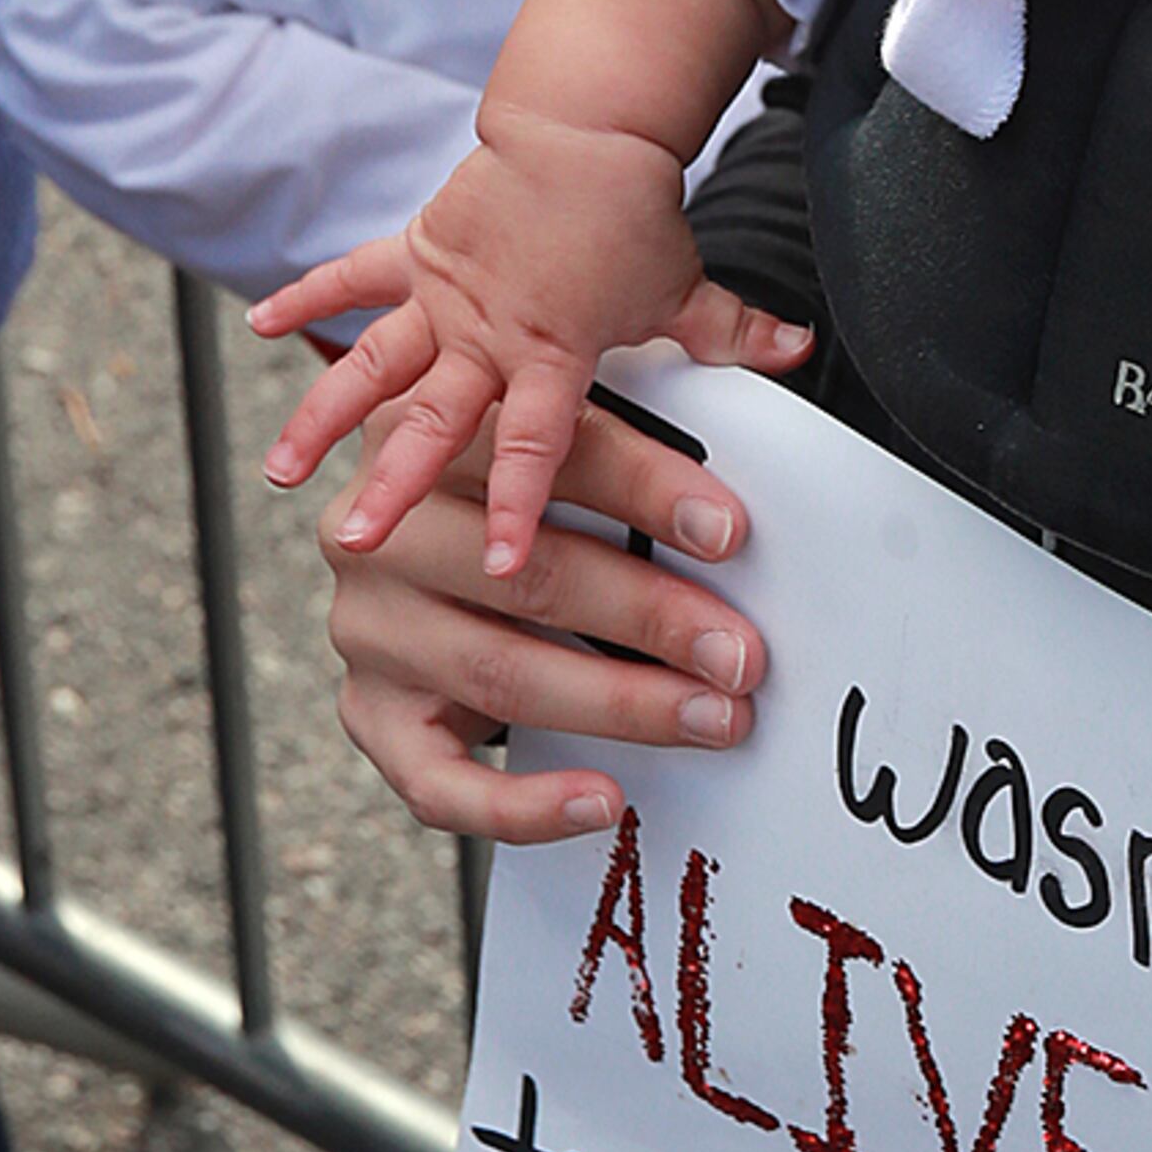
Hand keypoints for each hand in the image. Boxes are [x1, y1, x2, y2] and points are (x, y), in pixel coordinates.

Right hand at [256, 110, 806, 576]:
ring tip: (280, 471)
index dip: (518, 505)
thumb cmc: (634, 211)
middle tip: (354, 539)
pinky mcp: (414, 253)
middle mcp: (484, 332)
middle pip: (432, 421)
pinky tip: (255, 326)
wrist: (585, 126)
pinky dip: (307, 298)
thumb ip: (731, 332)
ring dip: (323, 416)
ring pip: (373, 364)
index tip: (501, 565)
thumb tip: (798, 351)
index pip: (535, 444)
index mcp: (551, 350)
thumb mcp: (685, 285)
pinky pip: (352, 279)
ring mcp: (440, 294)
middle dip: (391, 484)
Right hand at [323, 397, 770, 843]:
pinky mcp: (372, 714)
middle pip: (526, 572)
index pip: (545, 453)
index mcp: (424, 432)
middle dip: (649, 616)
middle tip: (740, 654)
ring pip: (499, 671)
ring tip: (709, 718)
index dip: (646, 489)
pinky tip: (602, 801)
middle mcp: (380, 531)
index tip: (732, 533)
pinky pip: (440, 781)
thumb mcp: (566, 417)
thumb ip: (657, 401)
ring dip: (619, 703)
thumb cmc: (518, 477)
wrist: (411, 539)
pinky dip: (523, 802)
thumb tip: (784, 349)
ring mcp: (368, 630)